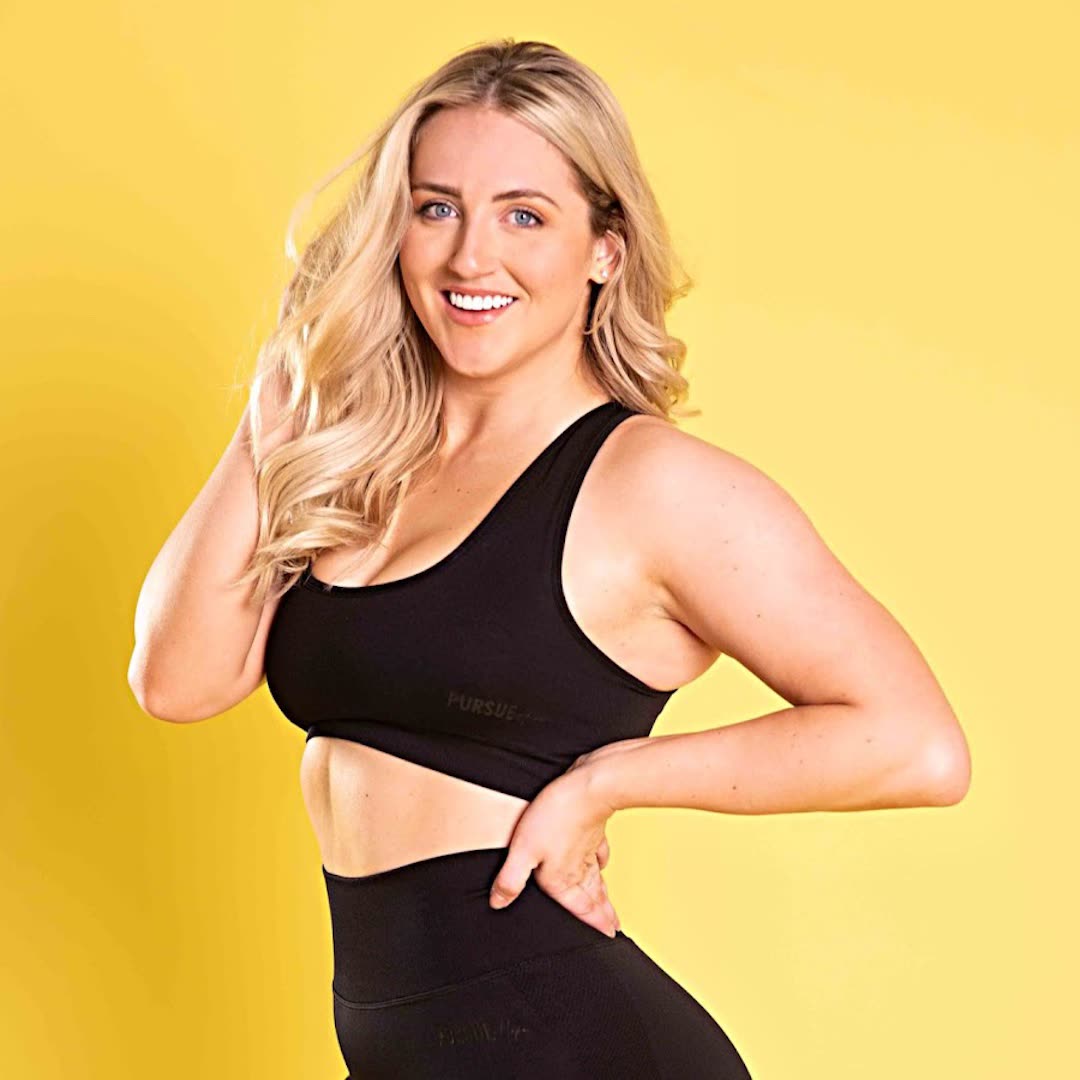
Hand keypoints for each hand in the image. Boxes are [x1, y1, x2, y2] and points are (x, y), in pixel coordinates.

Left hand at [488, 752, 621, 937]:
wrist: (588, 788)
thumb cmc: (556, 817)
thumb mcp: (523, 851)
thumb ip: (510, 880)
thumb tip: (498, 903)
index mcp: (563, 880)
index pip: (580, 910)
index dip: (592, 925)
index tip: (607, 938)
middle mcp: (579, 869)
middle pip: (593, 899)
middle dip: (603, 917)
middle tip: (614, 930)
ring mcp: (589, 850)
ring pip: (598, 880)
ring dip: (605, 897)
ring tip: (611, 909)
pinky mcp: (593, 831)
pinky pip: (600, 855)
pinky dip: (603, 864)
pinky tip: (603, 865)